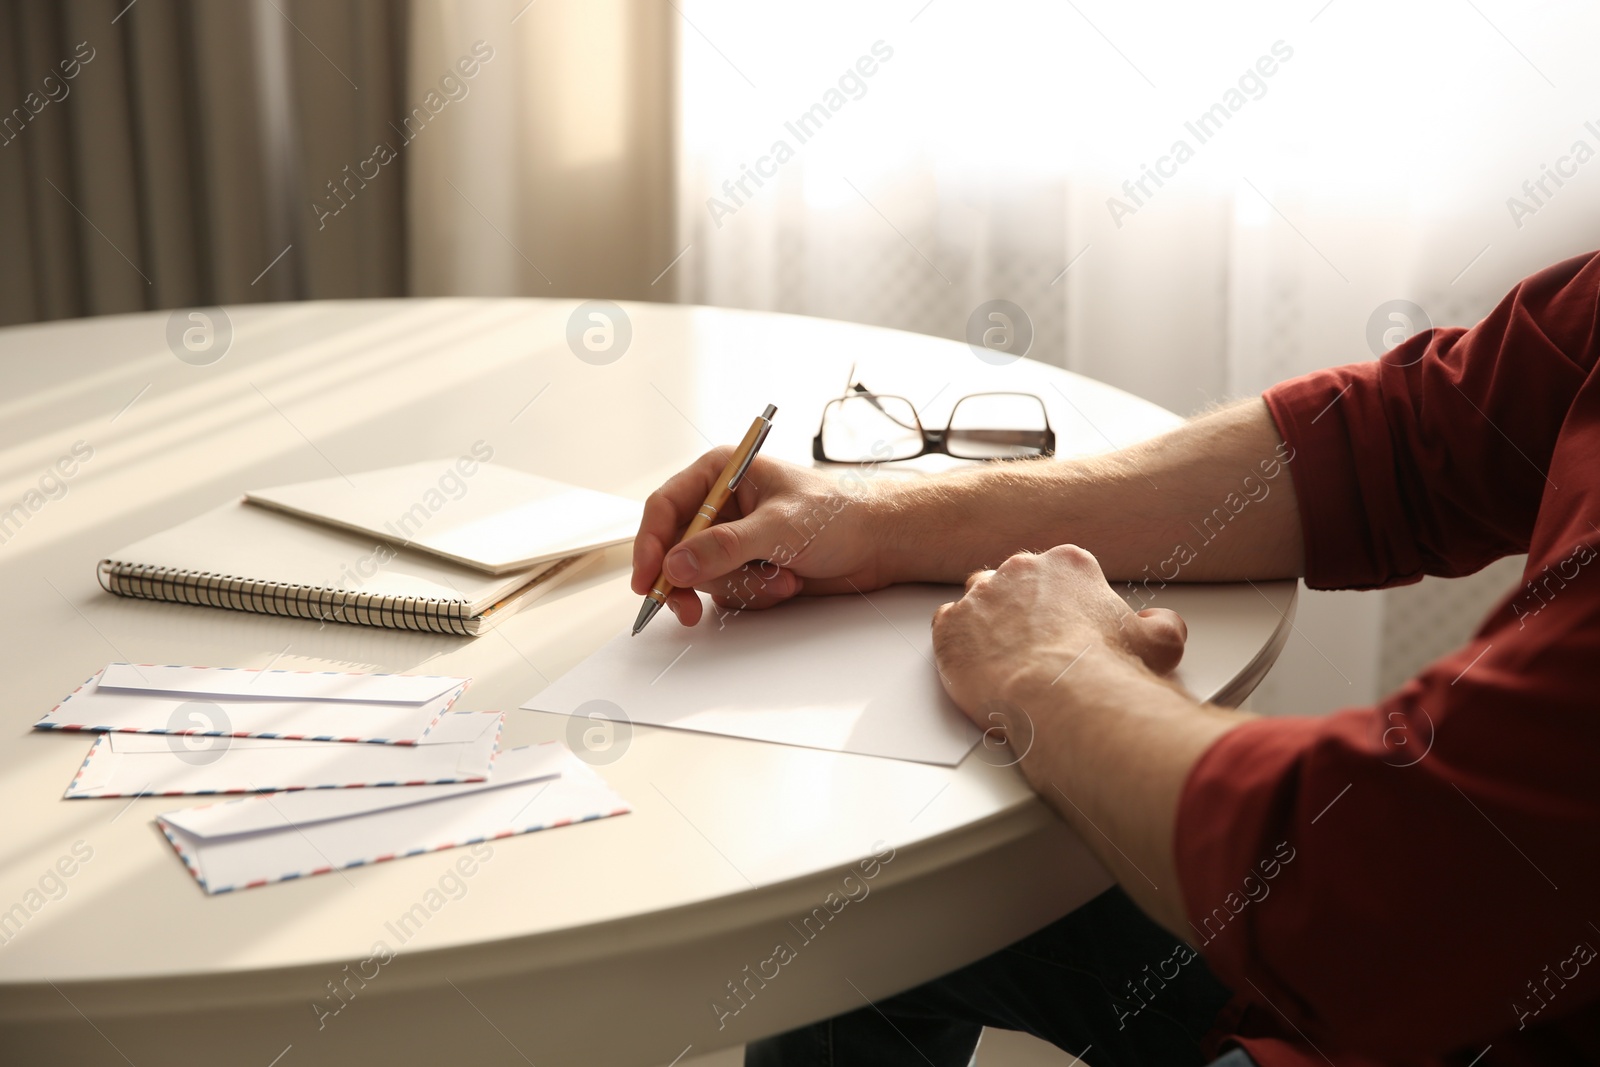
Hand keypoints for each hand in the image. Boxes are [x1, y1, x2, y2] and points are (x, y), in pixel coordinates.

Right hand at [631, 451, 895, 625]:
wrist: (880, 542)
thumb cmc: (840, 514)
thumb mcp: (780, 527)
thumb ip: (725, 546)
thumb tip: (676, 565)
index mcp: (721, 473)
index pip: (666, 508)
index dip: (650, 544)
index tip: (647, 578)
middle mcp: (721, 506)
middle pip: (675, 549)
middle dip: (689, 580)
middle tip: (687, 610)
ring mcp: (734, 540)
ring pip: (702, 577)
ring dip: (740, 587)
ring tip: (781, 579)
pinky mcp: (748, 568)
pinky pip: (727, 594)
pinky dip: (755, 595)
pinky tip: (787, 583)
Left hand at [931, 544, 1186, 715]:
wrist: (1061, 698)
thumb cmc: (1106, 671)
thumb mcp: (1159, 644)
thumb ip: (1162, 625)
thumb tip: (1160, 623)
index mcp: (1068, 564)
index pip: (1059, 573)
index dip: (1063, 604)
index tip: (1067, 628)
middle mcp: (1020, 569)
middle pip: (1016, 582)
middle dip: (1023, 610)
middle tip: (1036, 648)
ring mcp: (980, 595)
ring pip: (979, 602)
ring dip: (988, 625)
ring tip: (1005, 660)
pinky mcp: (951, 625)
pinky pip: (948, 627)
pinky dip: (959, 646)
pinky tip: (978, 668)